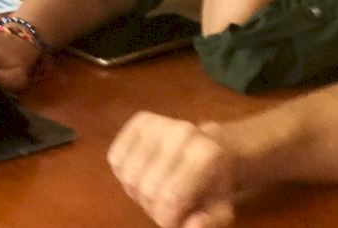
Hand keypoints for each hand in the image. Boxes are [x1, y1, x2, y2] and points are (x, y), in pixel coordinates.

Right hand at [108, 112, 237, 227]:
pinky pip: (116, 159)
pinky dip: (123, 175)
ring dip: (136, 193)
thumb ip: (210, 221)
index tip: (175, 221)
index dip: (168, 218)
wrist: (208, 146)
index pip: (171, 197)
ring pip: (129, 175)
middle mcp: (182, 132)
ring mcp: (158, 123)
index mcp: (207, 153)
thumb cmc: (213, 183)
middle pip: (148, 188)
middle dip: (152, 207)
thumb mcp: (221, 209)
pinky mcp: (138, 121)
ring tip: (153, 192)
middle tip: (163, 208)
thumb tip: (191, 225)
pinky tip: (140, 174)